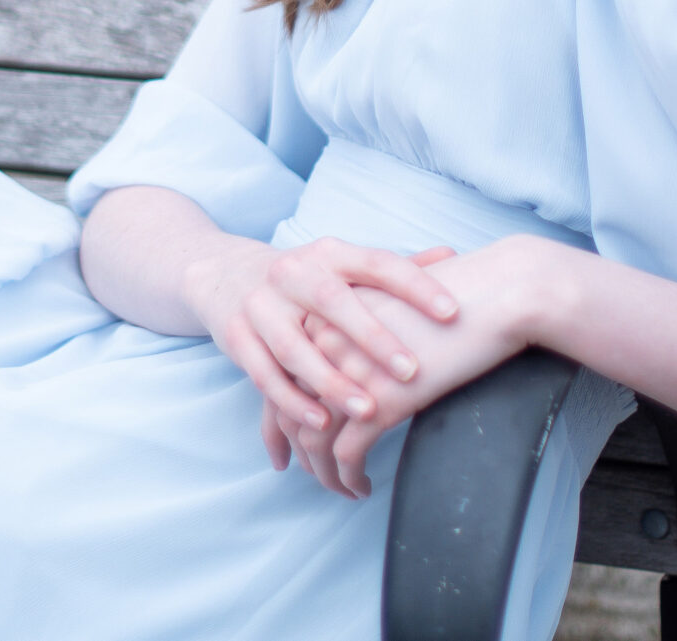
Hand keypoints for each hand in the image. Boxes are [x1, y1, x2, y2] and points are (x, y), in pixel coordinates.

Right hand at [183, 238, 458, 483]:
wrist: (224, 274)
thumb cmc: (306, 279)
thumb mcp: (344, 267)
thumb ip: (396, 267)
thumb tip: (453, 253)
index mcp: (328, 253)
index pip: (376, 264)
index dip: (416, 285)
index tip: (453, 312)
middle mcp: (291, 272)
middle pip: (332, 301)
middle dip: (372, 337)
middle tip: (411, 371)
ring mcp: (260, 305)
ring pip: (295, 347)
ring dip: (331, 381)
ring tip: (368, 411)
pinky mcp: (236, 336)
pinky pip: (264, 374)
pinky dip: (291, 401)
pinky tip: (320, 423)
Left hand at [284, 234, 562, 497]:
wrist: (498, 293)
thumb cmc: (458, 294)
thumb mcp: (394, 302)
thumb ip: (363, 328)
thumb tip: (354, 363)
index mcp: (326, 311)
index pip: (287, 371)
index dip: (285, 410)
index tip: (295, 438)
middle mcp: (325, 339)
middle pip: (291, 405)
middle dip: (297, 446)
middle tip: (309, 469)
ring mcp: (349, 371)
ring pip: (313, 436)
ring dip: (322, 471)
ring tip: (340, 487)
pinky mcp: (380, 401)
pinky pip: (346, 455)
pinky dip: (348, 478)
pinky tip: (363, 487)